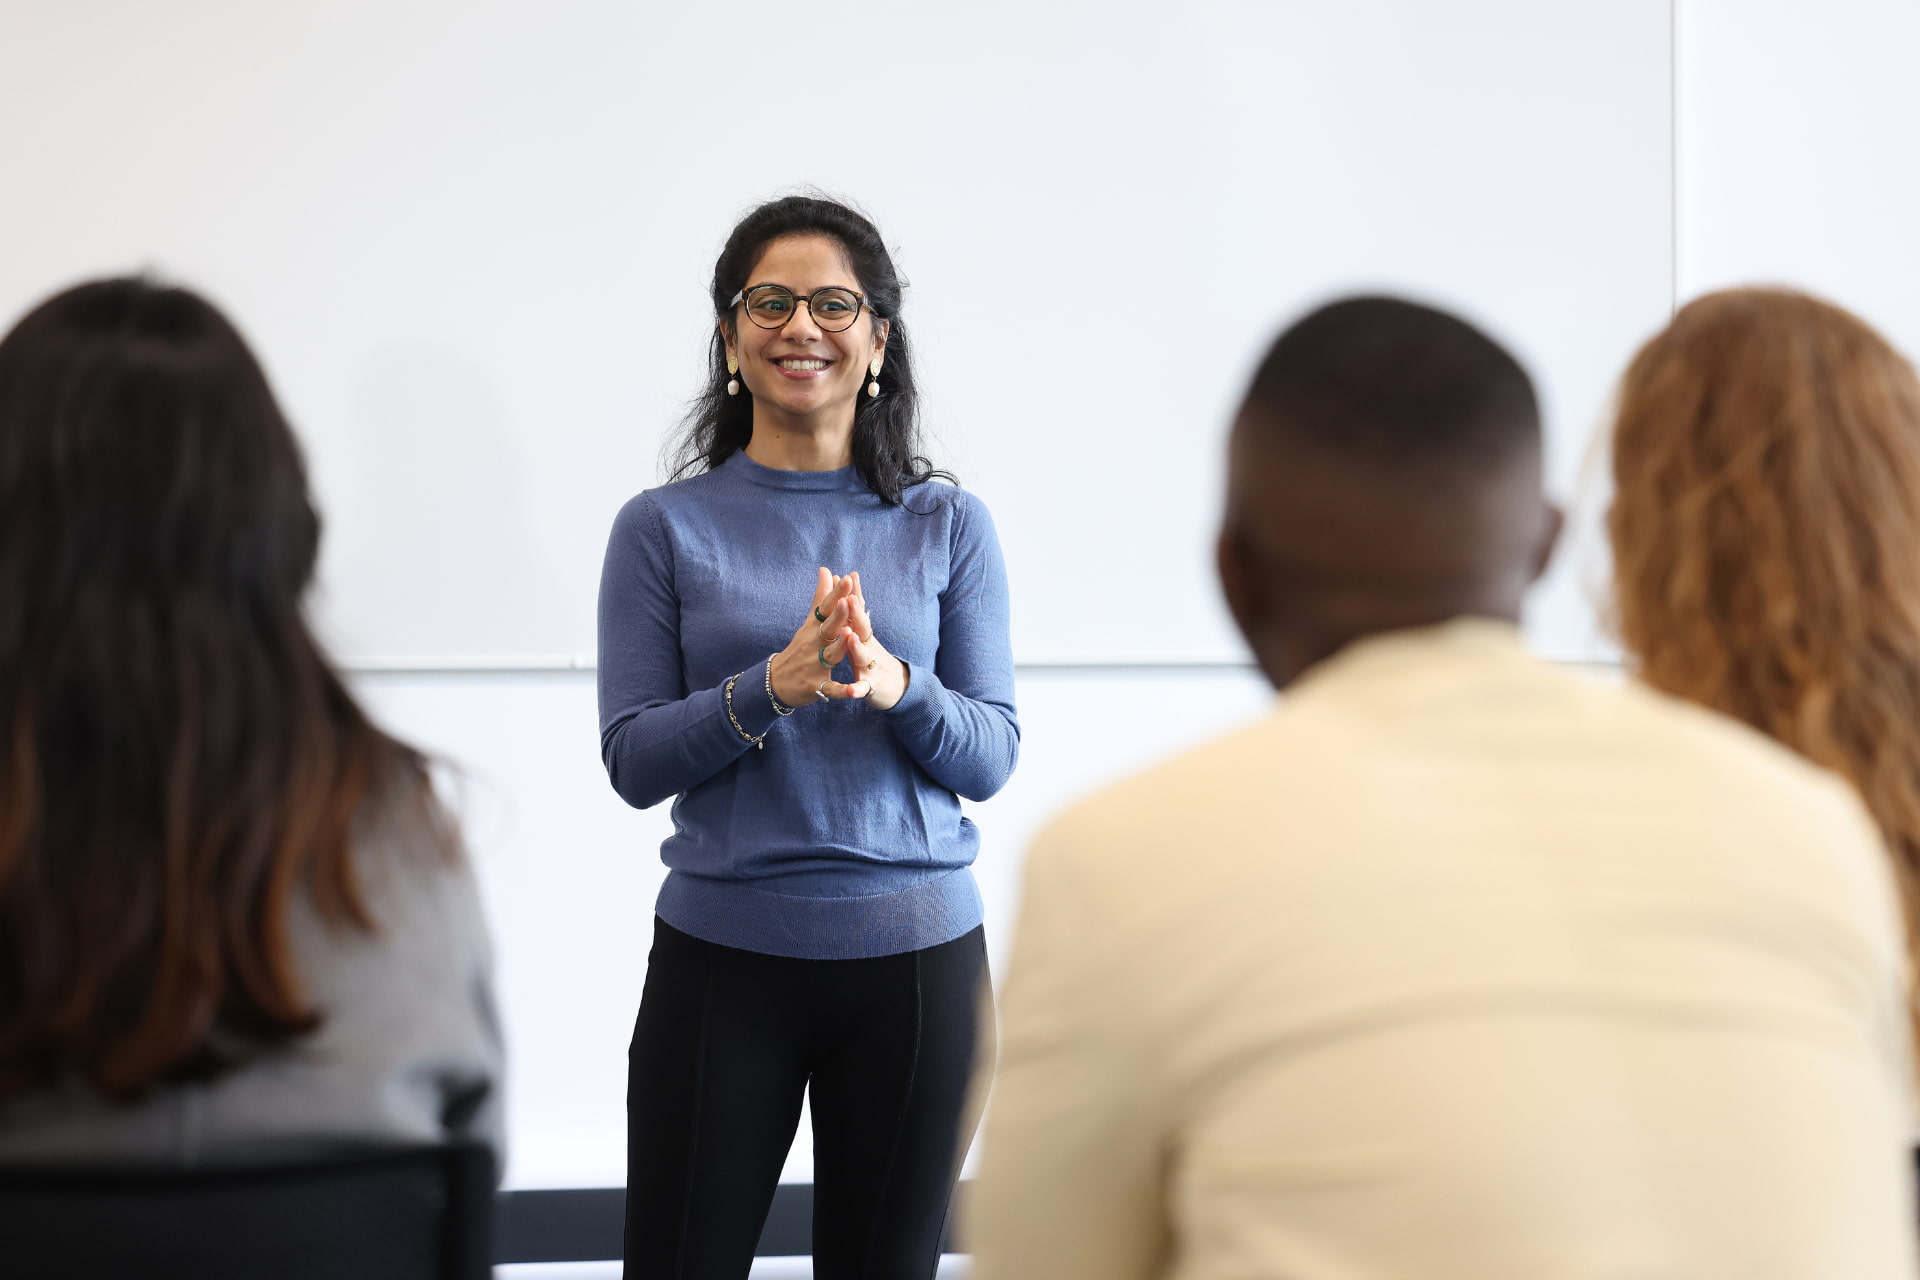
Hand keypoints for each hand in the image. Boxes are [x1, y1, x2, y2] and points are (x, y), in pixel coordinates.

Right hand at [769, 568, 870, 703]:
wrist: (776, 682)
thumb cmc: (800, 648)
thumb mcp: (809, 623)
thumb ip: (821, 597)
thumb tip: (826, 569)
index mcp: (814, 628)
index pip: (825, 608)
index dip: (836, 594)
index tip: (847, 578)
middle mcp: (814, 644)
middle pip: (828, 628)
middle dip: (838, 615)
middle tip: (848, 601)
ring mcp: (814, 665)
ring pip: (830, 655)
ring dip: (840, 646)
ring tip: (849, 636)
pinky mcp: (816, 686)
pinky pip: (830, 689)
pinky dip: (842, 691)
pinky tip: (853, 691)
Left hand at [837, 571, 909, 710]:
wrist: (899, 688)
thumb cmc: (875, 658)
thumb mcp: (866, 633)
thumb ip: (858, 608)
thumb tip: (852, 581)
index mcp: (864, 635)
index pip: (858, 612)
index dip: (853, 595)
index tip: (847, 577)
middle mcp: (869, 647)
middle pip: (863, 629)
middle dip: (856, 614)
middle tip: (849, 598)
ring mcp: (871, 667)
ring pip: (863, 656)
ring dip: (856, 647)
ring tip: (850, 636)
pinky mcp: (871, 687)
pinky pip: (863, 688)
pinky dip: (857, 689)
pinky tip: (852, 691)